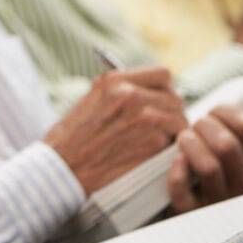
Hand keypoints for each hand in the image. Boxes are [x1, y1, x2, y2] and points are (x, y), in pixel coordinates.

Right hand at [45, 68, 186, 193]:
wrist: (62, 167)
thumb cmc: (71, 138)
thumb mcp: (91, 100)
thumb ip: (120, 92)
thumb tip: (149, 93)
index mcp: (114, 81)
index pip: (162, 75)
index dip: (164, 90)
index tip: (160, 102)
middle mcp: (131, 95)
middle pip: (175, 98)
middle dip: (170, 114)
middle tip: (160, 128)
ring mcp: (145, 119)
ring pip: (179, 121)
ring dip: (172, 133)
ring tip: (155, 144)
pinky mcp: (153, 144)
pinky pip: (173, 143)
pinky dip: (167, 151)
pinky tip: (151, 156)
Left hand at [167, 98, 242, 212]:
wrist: (211, 218)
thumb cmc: (238, 173)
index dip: (226, 111)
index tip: (217, 111)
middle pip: (226, 145)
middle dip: (205, 125)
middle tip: (197, 123)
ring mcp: (219, 203)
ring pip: (207, 166)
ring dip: (189, 143)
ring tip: (185, 138)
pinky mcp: (192, 213)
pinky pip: (182, 190)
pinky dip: (176, 171)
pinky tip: (176, 161)